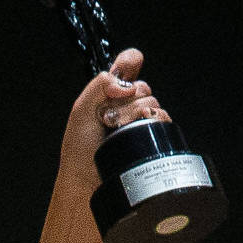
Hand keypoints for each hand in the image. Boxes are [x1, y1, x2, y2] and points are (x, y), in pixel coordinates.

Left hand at [59, 46, 167, 186]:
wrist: (87, 181)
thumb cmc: (79, 150)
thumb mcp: (81, 109)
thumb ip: (100, 85)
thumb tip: (126, 84)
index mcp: (109, 94)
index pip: (127, 66)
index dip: (130, 61)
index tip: (129, 65)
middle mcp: (127, 106)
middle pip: (142, 86)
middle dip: (127, 99)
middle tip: (108, 117)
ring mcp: (141, 122)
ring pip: (152, 103)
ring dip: (134, 114)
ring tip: (116, 131)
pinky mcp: (153, 138)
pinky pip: (163, 120)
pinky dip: (151, 123)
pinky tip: (135, 134)